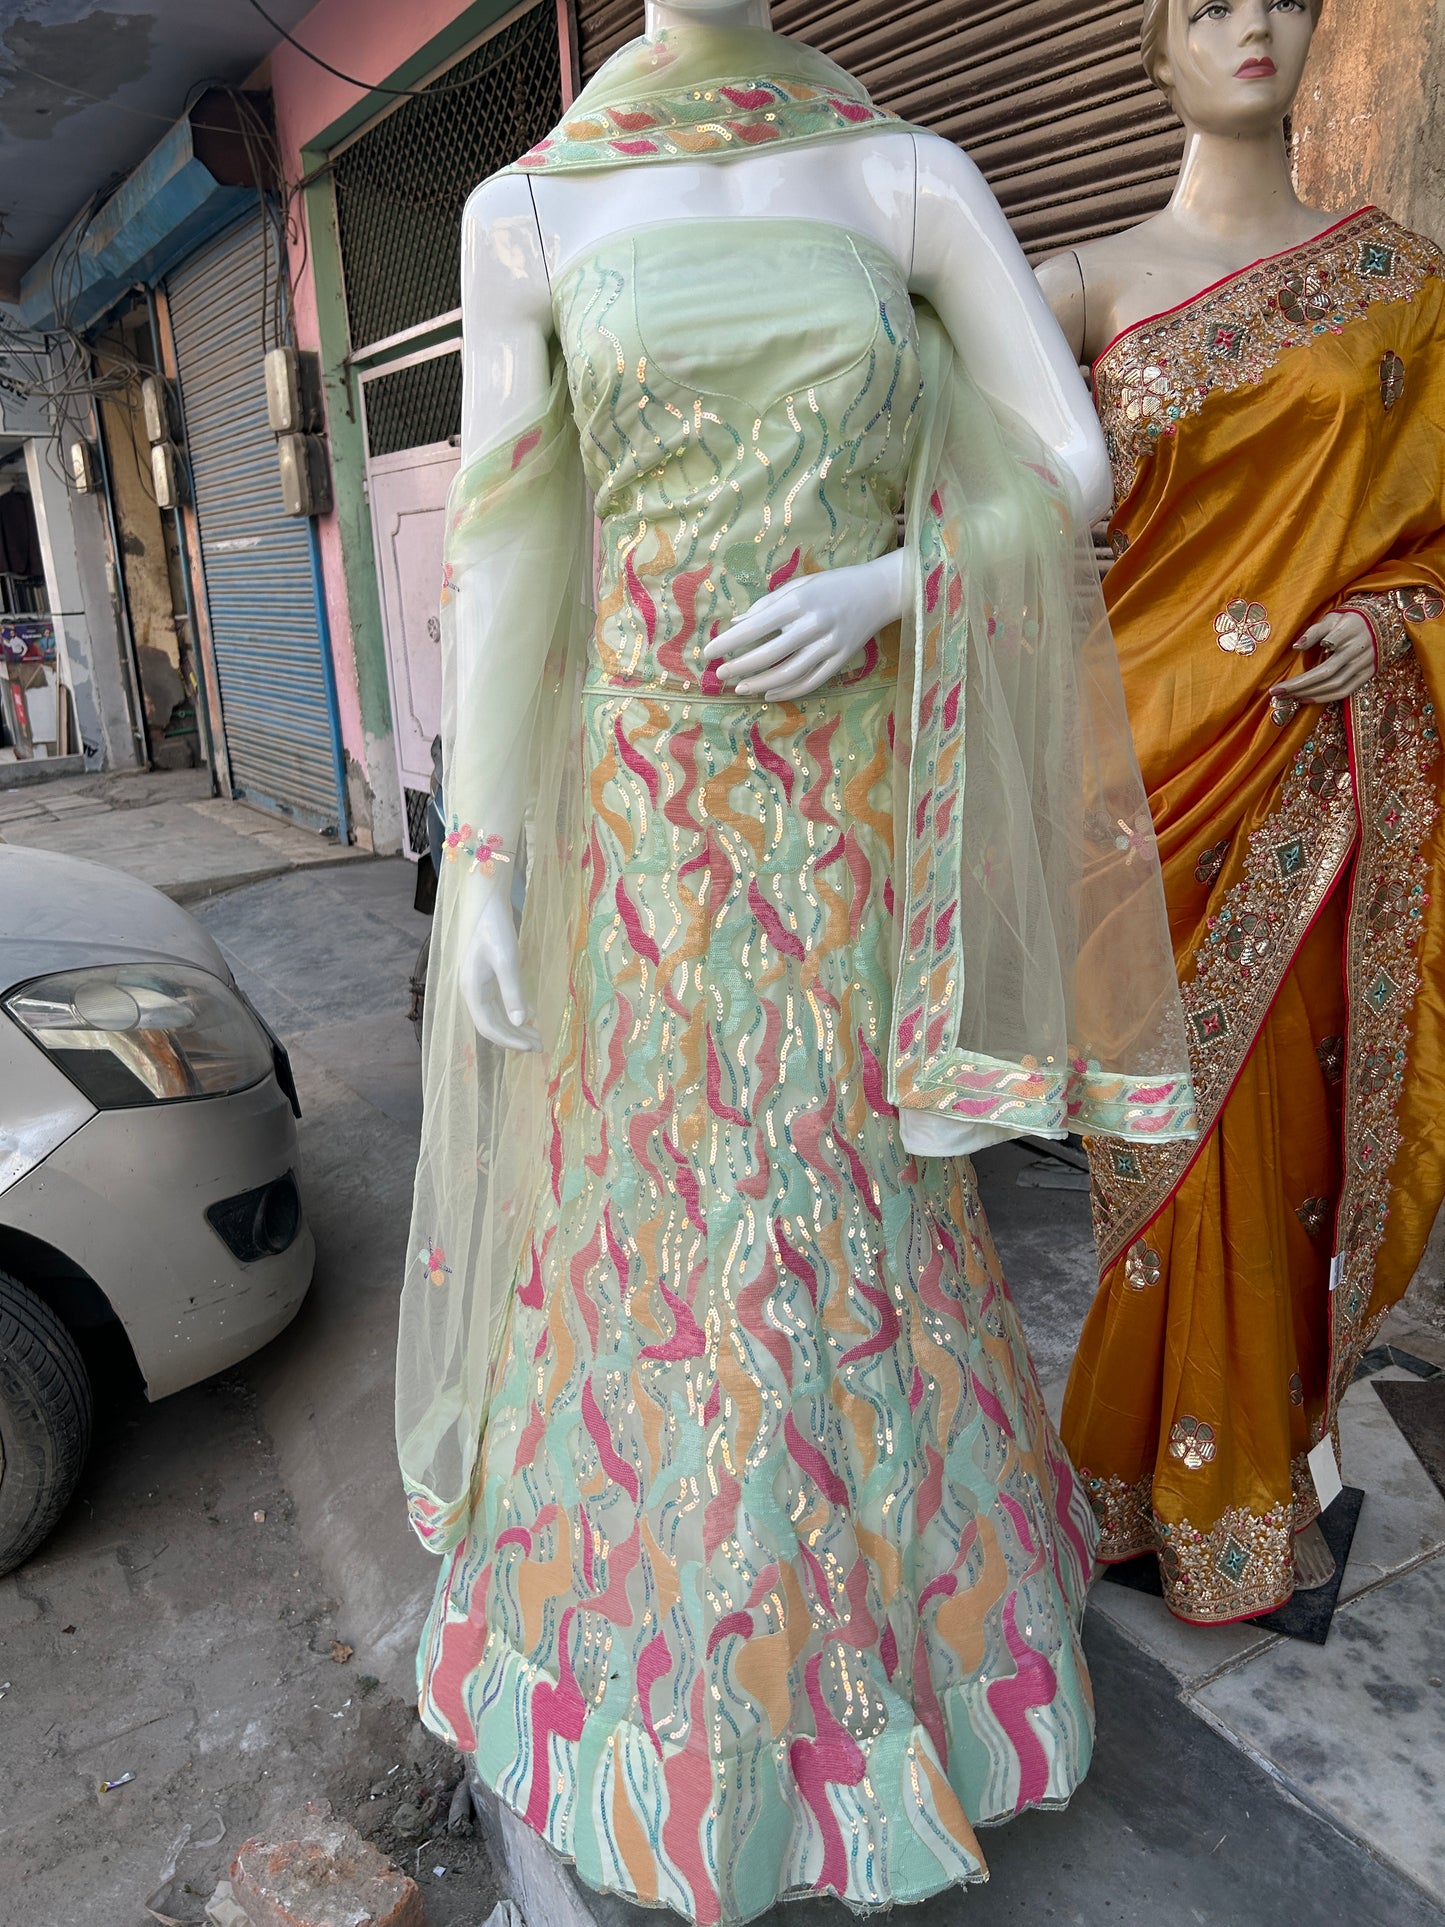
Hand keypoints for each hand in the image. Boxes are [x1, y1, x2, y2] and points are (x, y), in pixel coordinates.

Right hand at [459, 888, 538, 1051]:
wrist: (488, 904)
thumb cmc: (496, 929)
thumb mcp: (506, 960)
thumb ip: (513, 992)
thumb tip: (520, 1022)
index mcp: (472, 990)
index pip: (488, 1027)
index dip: (509, 1041)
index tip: (531, 1047)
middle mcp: (472, 991)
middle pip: (492, 1024)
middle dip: (514, 1038)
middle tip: (540, 1046)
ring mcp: (479, 985)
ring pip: (496, 1015)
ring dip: (515, 1028)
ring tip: (537, 1036)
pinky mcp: (487, 977)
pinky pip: (500, 1003)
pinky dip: (515, 1012)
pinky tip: (531, 1016)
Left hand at [702, 551, 905, 699]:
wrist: (879, 591)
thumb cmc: (833, 585)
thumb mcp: (800, 584)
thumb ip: (767, 604)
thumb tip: (737, 623)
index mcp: (799, 602)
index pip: (755, 627)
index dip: (729, 642)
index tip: (708, 652)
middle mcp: (813, 625)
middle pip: (768, 654)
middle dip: (739, 667)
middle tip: (720, 674)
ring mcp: (829, 645)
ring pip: (788, 673)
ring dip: (760, 683)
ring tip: (740, 688)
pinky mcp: (841, 660)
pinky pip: (811, 681)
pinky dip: (788, 690)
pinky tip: (768, 692)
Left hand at [1270, 610, 1376, 706]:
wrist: (1379, 626)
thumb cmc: (1348, 622)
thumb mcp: (1332, 618)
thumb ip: (1314, 631)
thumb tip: (1296, 646)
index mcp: (1350, 630)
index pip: (1333, 641)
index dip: (1314, 648)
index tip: (1294, 652)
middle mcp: (1359, 649)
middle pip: (1327, 672)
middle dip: (1300, 684)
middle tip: (1276, 691)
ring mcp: (1364, 664)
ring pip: (1335, 685)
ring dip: (1309, 693)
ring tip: (1287, 696)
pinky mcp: (1367, 675)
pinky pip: (1344, 692)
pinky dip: (1324, 698)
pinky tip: (1305, 699)